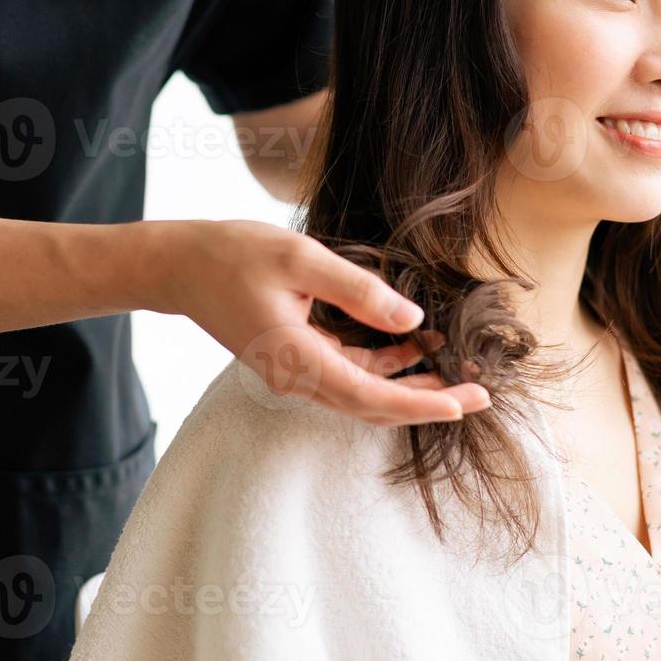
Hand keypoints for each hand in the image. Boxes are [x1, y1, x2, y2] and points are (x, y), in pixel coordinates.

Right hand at [156, 219, 491, 425]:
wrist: (181, 265)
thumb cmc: (235, 255)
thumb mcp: (302, 259)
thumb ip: (359, 290)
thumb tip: (414, 320)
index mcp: (298, 359)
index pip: (371, 397)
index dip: (423, 405)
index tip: (465, 404)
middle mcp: (296, 377)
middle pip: (372, 406)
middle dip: (428, 402)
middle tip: (480, 394)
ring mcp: (293, 371)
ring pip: (362, 393)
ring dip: (408, 384)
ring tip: (454, 365)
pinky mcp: (293, 358)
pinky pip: (347, 374)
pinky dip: (383, 365)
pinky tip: (411, 343)